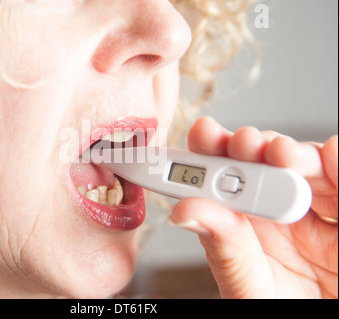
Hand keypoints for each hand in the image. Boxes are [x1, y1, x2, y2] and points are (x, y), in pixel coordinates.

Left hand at [169, 117, 337, 298]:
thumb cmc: (281, 309)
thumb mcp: (249, 287)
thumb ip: (223, 249)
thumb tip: (184, 209)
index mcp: (247, 228)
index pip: (225, 182)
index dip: (211, 153)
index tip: (202, 134)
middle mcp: (280, 215)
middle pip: (265, 164)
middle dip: (252, 146)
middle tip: (243, 142)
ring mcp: (319, 213)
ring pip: (309, 167)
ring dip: (295, 153)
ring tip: (282, 154)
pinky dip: (338, 161)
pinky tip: (331, 155)